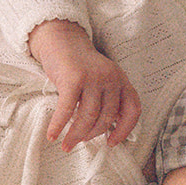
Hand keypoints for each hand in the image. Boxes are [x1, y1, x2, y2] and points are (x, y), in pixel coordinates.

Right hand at [26, 19, 140, 149]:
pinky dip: (58, 125)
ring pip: (88, 117)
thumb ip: (108, 99)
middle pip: (107, 117)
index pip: (133, 110)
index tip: (112, 142)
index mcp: (121, 80)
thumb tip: (106, 130)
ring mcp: (93, 78)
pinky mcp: (73, 79)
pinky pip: (67, 110)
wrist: (61, 40)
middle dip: (92, 135)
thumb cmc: (79, 65)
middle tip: (80, 141)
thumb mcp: (102, 79)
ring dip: (76, 135)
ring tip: (67, 144)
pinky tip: (53, 135)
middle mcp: (111, 78)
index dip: (124, 130)